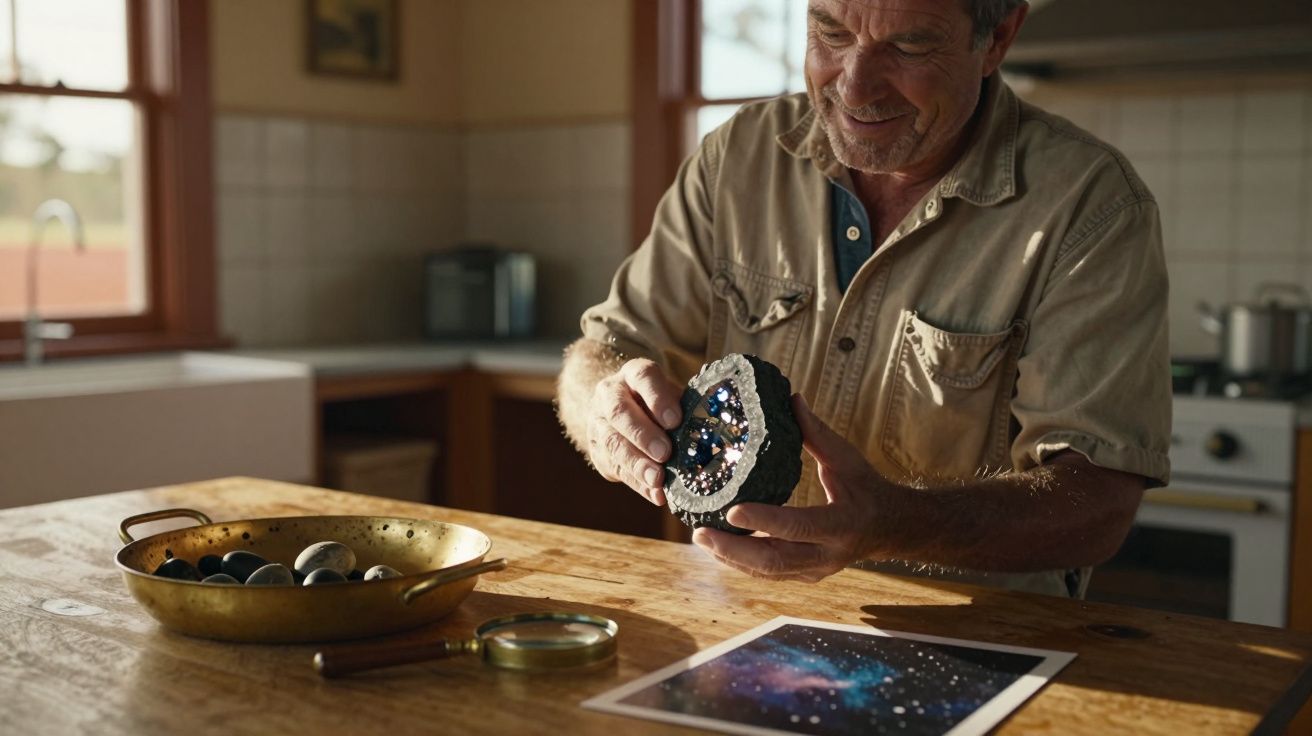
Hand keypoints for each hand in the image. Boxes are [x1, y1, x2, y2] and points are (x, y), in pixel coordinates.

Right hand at [587, 359, 683, 504]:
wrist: (621, 409)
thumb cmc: (660, 403)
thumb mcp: (673, 396)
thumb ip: (686, 409)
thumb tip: (709, 435)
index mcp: (633, 374)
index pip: (643, 377)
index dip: (658, 398)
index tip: (675, 420)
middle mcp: (610, 394)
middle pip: (620, 412)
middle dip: (643, 434)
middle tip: (665, 453)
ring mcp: (599, 423)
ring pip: (612, 442)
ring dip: (637, 464)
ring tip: (658, 480)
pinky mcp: (598, 451)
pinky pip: (616, 468)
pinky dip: (637, 484)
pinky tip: (655, 494)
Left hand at [691, 394, 899, 580]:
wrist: (890, 528)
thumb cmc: (866, 488)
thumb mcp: (847, 459)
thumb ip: (817, 434)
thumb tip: (792, 399)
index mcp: (841, 523)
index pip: (799, 525)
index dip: (765, 520)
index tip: (732, 509)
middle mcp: (827, 554)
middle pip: (775, 560)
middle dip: (734, 549)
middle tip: (700, 533)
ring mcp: (815, 570)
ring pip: (768, 572)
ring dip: (730, 558)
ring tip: (700, 538)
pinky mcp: (805, 576)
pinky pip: (768, 574)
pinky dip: (740, 562)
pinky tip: (717, 547)